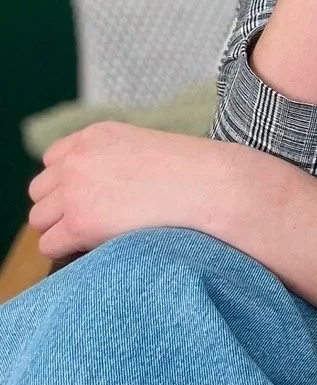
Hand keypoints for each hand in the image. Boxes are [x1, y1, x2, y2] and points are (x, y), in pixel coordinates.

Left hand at [26, 121, 243, 261]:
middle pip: (40, 190)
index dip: (70, 182)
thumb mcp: (144, 148)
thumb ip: (113, 160)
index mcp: (95, 135)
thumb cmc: (190, 173)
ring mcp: (75, 190)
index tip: (93, 195)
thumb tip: (99, 192)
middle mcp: (78, 158)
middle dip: (60, 206)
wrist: (209, 187)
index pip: (53, 160)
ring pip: (39, 219)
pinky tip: (98, 247)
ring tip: (97, 235)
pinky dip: (68, 250)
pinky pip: (49, 245)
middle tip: (94, 219)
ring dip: (61, 228)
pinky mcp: (79, 222)